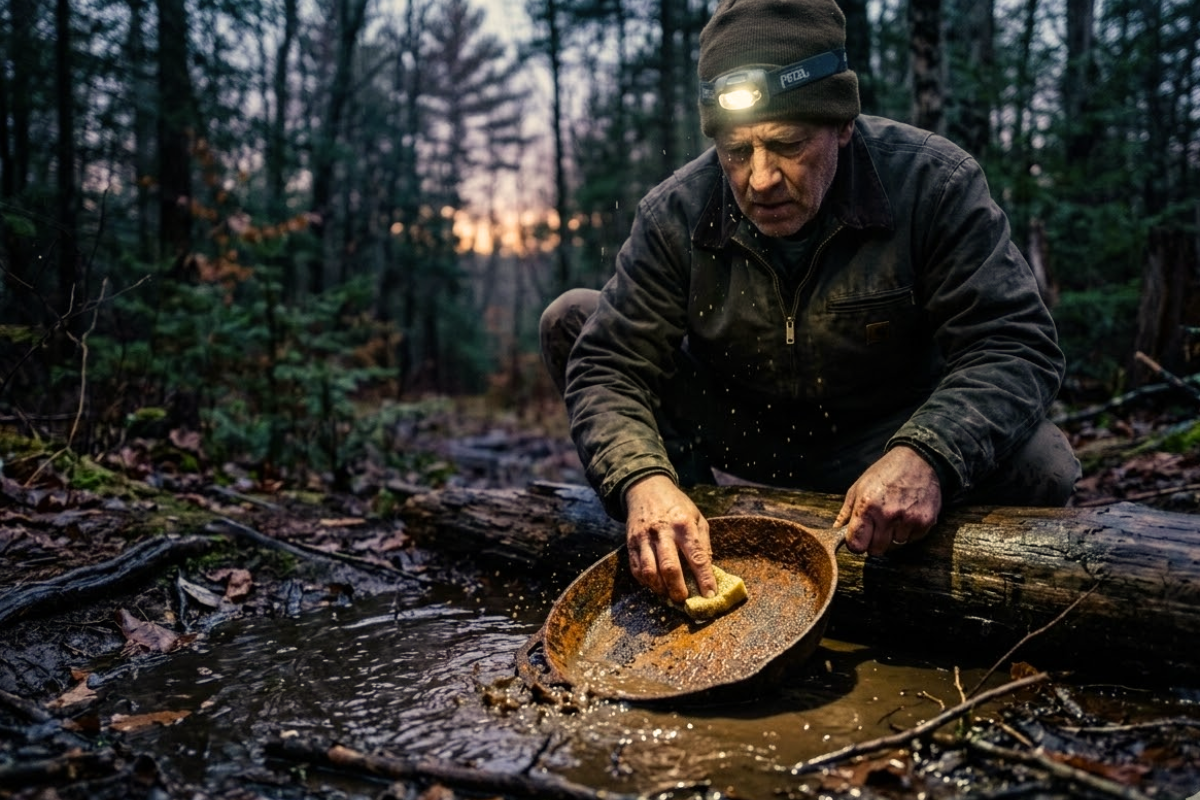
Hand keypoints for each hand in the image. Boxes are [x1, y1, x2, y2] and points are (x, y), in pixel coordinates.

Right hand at [624, 474, 716, 601]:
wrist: (646, 488)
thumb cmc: (676, 506)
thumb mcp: (697, 517)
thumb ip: (703, 543)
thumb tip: (708, 571)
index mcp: (684, 524)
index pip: (697, 557)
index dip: (704, 579)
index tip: (710, 595)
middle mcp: (663, 531)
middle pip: (670, 568)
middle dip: (678, 589)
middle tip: (684, 600)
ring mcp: (644, 537)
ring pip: (650, 571)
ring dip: (660, 588)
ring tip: (668, 594)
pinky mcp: (630, 543)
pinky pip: (636, 569)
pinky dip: (646, 581)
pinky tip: (655, 584)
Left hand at [835, 446, 941, 555]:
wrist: (918, 459)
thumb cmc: (886, 473)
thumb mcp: (859, 487)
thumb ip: (846, 512)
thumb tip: (836, 531)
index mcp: (867, 506)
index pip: (857, 544)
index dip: (856, 543)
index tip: (858, 538)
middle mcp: (888, 515)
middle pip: (876, 550)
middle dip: (874, 542)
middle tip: (877, 526)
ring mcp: (908, 520)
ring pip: (895, 546)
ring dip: (893, 536)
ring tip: (894, 516)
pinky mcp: (926, 522)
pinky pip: (912, 540)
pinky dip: (908, 532)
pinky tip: (907, 515)